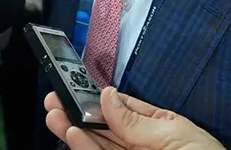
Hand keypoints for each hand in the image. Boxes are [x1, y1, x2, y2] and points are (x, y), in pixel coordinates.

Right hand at [44, 88, 224, 149]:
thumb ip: (137, 121)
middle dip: (78, 113)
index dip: (98, 97)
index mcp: (159, 128)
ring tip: (55, 116)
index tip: (75, 86)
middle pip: (104, 127)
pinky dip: (85, 149)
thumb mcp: (176, 136)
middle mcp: (142, 145)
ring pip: (97, 146)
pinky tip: (73, 135)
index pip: (123, 108)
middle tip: (54, 100)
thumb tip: (108, 95)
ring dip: (74, 130)